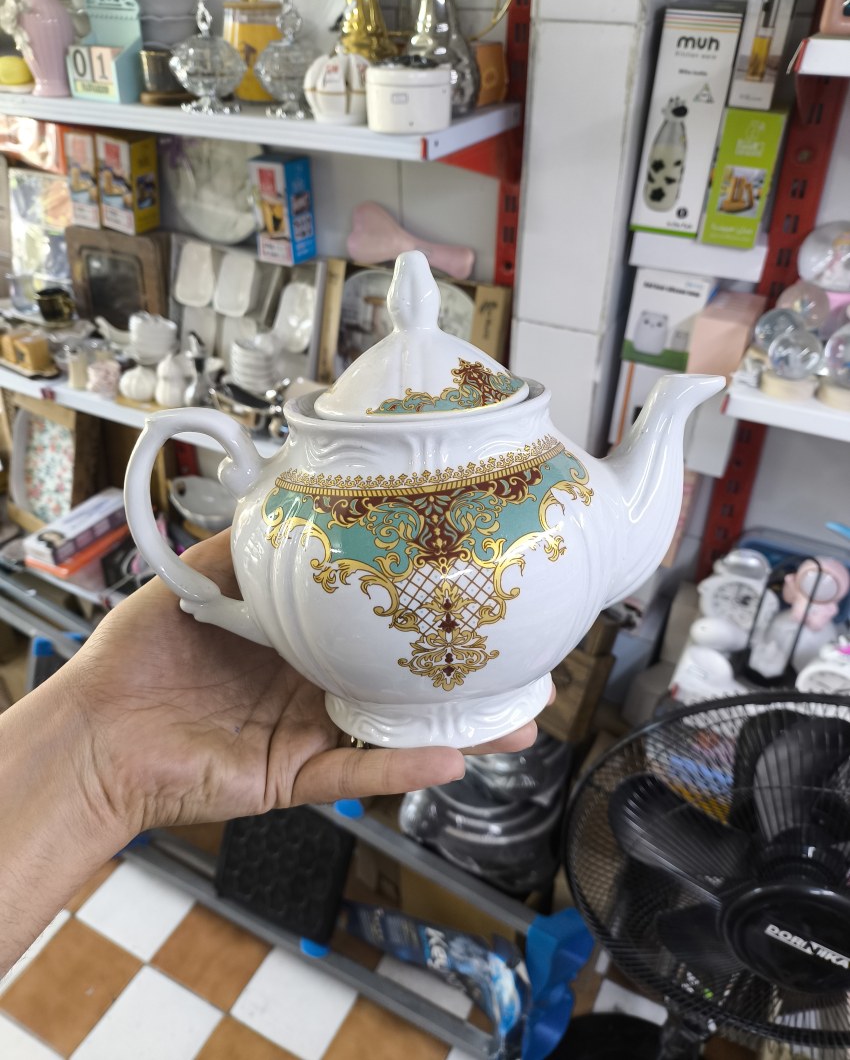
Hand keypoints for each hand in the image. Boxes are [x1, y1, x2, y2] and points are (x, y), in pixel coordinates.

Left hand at [69, 528, 538, 836]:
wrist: (94, 729)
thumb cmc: (135, 658)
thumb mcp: (198, 581)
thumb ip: (248, 549)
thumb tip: (291, 503)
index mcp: (295, 645)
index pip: (370, 630)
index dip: (417, 616)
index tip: (466, 595)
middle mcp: (310, 689)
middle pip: (399, 686)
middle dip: (459, 680)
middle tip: (521, 667)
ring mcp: (307, 735)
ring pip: (394, 734)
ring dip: (455, 731)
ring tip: (515, 720)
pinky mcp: (293, 778)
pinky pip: (354, 774)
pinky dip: (401, 768)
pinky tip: (449, 756)